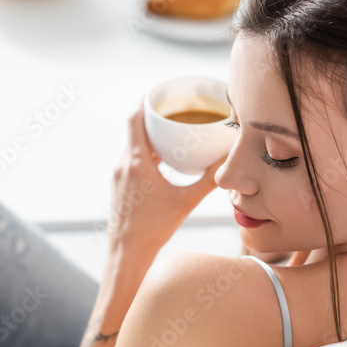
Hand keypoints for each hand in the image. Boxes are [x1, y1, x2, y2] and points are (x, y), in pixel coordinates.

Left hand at [107, 102, 225, 254]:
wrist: (128, 253)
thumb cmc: (153, 229)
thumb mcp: (186, 201)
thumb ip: (208, 180)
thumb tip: (227, 163)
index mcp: (136, 162)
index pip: (134, 120)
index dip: (144, 103)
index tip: (157, 93)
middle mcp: (123, 165)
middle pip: (134, 130)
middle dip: (151, 118)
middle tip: (171, 110)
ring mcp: (119, 176)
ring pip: (132, 146)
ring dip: (148, 137)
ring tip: (169, 132)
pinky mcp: (120, 187)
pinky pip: (131, 161)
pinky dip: (145, 154)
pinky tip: (162, 161)